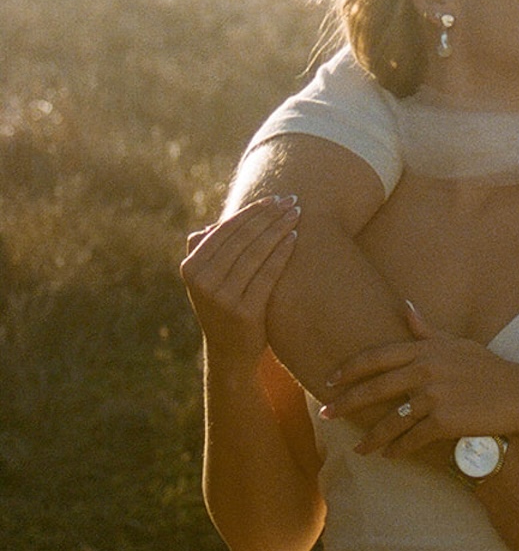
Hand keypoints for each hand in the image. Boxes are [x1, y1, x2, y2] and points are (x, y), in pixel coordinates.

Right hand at [180, 197, 299, 360]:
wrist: (229, 352)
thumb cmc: (223, 306)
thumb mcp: (206, 280)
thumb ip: (207, 251)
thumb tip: (214, 224)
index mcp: (191, 268)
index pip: (226, 230)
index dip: (252, 211)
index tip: (274, 198)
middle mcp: (202, 281)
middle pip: (242, 238)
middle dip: (269, 215)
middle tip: (292, 200)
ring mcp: (222, 298)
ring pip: (256, 252)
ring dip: (278, 229)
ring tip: (296, 214)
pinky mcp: (243, 311)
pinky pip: (267, 274)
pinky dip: (282, 252)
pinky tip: (295, 238)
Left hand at [319, 309, 518, 452]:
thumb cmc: (487, 368)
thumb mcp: (457, 343)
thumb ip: (426, 330)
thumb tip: (405, 305)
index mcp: (425, 349)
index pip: (377, 357)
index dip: (350, 369)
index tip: (329, 380)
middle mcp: (426, 369)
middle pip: (375, 388)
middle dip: (346, 403)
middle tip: (326, 414)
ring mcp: (434, 395)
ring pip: (391, 420)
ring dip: (371, 438)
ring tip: (359, 450)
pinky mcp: (445, 420)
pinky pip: (412, 438)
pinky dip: (399, 449)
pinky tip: (390, 456)